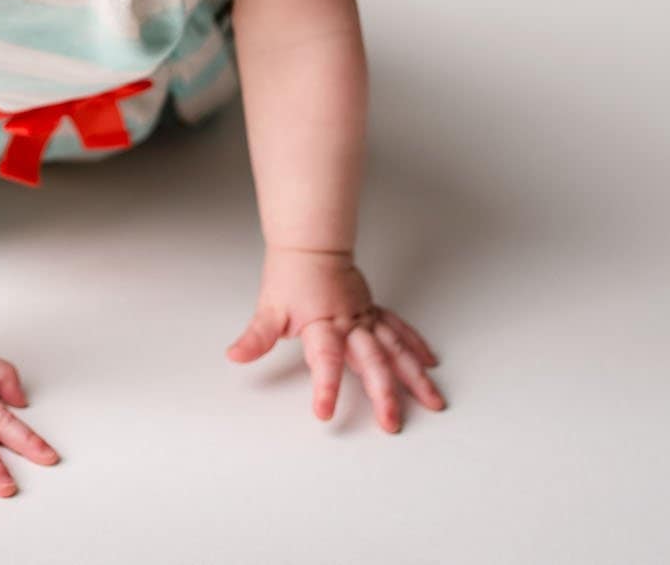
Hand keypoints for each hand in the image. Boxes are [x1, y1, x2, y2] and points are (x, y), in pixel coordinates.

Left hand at [225, 247, 446, 429]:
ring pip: (395, 349)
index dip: (326, 386)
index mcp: (322, 326)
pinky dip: (415, 347)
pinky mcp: (373, 313)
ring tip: (433, 401)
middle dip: (384, 393)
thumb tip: (236, 355)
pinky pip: (399, 331)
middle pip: (371, 361)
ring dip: (414, 376)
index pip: (325, 360)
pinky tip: (429, 364)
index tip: (325, 412)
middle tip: (391, 422)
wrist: (311, 247)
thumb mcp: (269, 309)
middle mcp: (349, 324)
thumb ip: (256, 337)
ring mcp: (365, 319)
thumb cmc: (290, 278)